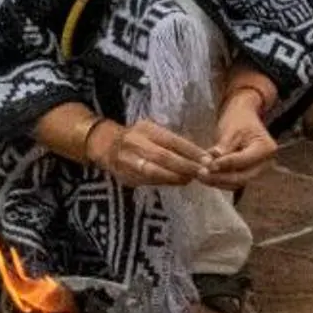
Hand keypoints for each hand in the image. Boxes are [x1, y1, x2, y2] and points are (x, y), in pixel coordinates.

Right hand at [90, 117, 211, 188]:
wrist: (104, 145)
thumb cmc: (137, 136)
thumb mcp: (151, 130)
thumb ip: (170, 140)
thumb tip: (197, 152)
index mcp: (145, 130)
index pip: (171, 140)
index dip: (190, 151)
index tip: (207, 159)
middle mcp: (135, 144)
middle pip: (163, 157)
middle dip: (186, 166)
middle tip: (203, 172)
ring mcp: (128, 162)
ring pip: (155, 172)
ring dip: (176, 177)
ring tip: (192, 178)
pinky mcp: (126, 177)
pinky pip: (148, 181)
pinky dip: (166, 182)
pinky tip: (180, 181)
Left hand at [202, 96, 277, 188]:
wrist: (244, 117)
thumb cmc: (238, 120)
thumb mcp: (230, 130)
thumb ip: (223, 148)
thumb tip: (211, 164)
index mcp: (265, 148)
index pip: (243, 160)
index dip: (224, 164)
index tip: (208, 165)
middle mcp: (265, 163)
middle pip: (242, 177)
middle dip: (220, 177)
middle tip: (202, 174)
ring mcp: (258, 170)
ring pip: (236, 183)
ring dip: (217, 181)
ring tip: (201, 175)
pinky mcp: (248, 174)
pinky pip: (234, 182)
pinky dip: (220, 180)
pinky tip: (206, 176)